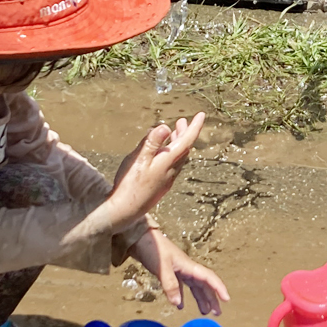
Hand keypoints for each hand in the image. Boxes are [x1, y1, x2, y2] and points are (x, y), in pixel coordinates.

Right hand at [104, 113, 204, 228]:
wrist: (125, 211)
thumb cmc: (129, 184)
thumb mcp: (138, 159)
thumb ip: (152, 142)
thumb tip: (165, 127)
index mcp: (168, 162)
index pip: (186, 140)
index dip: (194, 126)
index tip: (201, 115)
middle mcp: (171, 171)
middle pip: (184, 148)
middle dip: (185, 133)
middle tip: (183, 121)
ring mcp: (167, 179)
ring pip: (179, 157)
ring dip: (178, 143)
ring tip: (174, 133)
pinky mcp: (161, 185)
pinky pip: (172, 165)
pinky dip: (172, 153)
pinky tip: (163, 153)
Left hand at [131, 228, 229, 313]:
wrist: (138, 237)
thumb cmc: (152, 248)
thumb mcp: (162, 267)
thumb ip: (170, 285)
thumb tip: (179, 304)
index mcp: (188, 266)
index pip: (208, 277)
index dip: (218, 288)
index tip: (226, 299)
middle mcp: (186, 268)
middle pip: (203, 285)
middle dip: (211, 298)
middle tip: (217, 313)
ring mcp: (178, 270)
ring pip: (194, 287)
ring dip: (200, 298)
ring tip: (204, 312)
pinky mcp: (169, 272)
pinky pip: (180, 287)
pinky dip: (182, 296)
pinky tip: (180, 306)